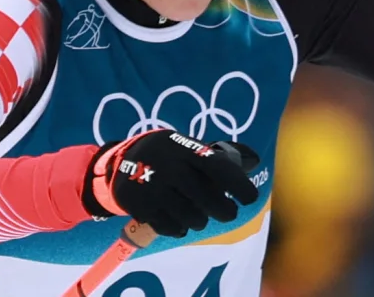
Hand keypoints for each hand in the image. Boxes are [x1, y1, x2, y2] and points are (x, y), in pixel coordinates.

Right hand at [81, 130, 259, 237]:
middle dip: (224, 210)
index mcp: (184, 149)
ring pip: (192, 217)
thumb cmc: (167, 154)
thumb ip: (215, 156)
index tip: (250, 198)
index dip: (238, 184)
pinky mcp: (141, 208)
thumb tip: (253, 161)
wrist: (120, 161)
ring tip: (198, 213)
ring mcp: (153, 190)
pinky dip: (180, 228)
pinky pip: (172, 228)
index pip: (217, 167)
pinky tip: (180, 221)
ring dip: (201, 220)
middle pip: (207, 199)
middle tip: (228, 212)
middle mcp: (169, 168)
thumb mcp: (186, 146)